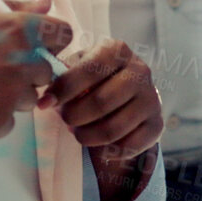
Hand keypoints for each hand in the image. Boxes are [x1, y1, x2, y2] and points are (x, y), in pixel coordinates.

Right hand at [0, 0, 72, 140]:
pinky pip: (8, 122)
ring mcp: (11, 99)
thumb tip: (45, 2)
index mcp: (18, 31)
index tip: (36, 42)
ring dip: (12, 94)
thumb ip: (14, 7)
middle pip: (46, 71)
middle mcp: (22, 66)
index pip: (63, 34)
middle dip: (28, 68)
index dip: (51, 37)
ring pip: (29, 99)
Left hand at [39, 41, 162, 200]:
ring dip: (87, 135)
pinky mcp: (157, 124)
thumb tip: (44, 92)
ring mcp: (152, 98)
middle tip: (64, 119)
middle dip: (74, 116)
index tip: (44, 104)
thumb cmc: (93, 78)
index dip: (63, 89)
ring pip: (113, 129)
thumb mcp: (78, 66)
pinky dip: (107, 150)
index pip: (88, 70)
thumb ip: (61, 72)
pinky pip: (128, 146)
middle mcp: (140, 70)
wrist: (127, 95)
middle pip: (100, 102)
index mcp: (116, 50)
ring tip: (77, 131)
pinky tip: (97, 142)